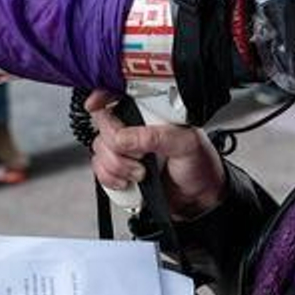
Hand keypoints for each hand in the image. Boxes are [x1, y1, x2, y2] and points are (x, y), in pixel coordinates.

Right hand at [85, 90, 225, 218]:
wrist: (198, 199)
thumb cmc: (198, 165)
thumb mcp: (186, 145)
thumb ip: (157, 137)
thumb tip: (125, 138)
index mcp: (151, 112)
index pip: (119, 94)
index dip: (102, 96)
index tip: (95, 104)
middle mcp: (135, 127)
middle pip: (103, 125)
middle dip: (117, 147)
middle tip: (140, 157)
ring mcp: (124, 148)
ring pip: (99, 149)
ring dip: (117, 167)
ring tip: (142, 173)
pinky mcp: (118, 168)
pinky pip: (99, 169)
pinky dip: (111, 179)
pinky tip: (130, 182)